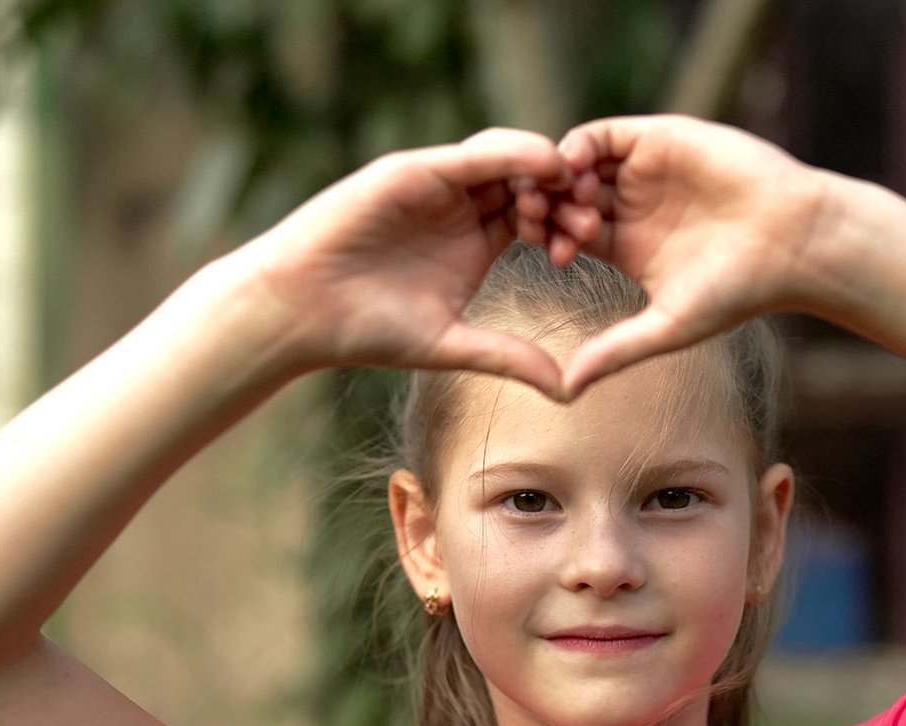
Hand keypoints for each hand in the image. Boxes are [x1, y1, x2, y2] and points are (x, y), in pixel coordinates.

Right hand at [246, 128, 597, 397]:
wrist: (304, 311)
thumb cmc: (368, 331)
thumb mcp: (453, 345)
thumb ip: (509, 357)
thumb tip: (566, 391)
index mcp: (477, 241)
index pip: (537, 218)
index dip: (569, 225)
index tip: (601, 242)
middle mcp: (461, 205)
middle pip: (530, 183)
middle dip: (566, 193)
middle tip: (596, 212)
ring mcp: (437, 184)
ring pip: (506, 159)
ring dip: (544, 169)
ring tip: (576, 185)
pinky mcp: (413, 170)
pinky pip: (473, 154)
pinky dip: (510, 154)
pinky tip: (542, 163)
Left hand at [549, 115, 841, 395]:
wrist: (793, 243)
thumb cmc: (740, 290)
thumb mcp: (668, 325)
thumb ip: (616, 350)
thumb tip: (566, 390)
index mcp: (627, 245)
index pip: (566, 233)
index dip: (550, 238)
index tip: (553, 253)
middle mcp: (632, 205)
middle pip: (563, 196)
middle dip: (547, 205)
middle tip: (542, 218)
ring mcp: (644, 170)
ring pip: (577, 163)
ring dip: (558, 177)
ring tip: (562, 197)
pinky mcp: (660, 138)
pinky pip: (602, 135)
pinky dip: (579, 147)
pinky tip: (575, 170)